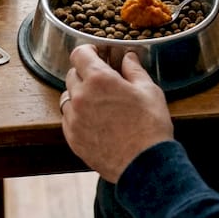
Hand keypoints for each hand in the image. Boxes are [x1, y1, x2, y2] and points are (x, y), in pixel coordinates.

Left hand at [60, 45, 173, 182]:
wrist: (144, 165)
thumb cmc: (150, 126)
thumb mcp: (149, 91)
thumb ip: (134, 70)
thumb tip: (128, 57)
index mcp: (98, 80)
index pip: (79, 53)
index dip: (88, 51)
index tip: (97, 55)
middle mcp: (80, 97)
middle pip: (72, 74)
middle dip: (85, 73)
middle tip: (103, 81)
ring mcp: (74, 119)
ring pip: (68, 98)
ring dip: (79, 96)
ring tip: (99, 104)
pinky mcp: (72, 139)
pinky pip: (68, 119)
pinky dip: (78, 116)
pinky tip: (95, 121)